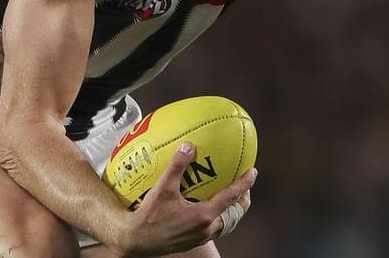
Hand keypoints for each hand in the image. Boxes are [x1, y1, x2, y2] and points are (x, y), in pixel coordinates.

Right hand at [118, 143, 256, 256]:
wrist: (136, 241)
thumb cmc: (149, 216)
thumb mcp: (163, 188)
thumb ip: (177, 165)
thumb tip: (189, 146)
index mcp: (204, 215)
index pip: (231, 196)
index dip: (244, 183)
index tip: (252, 172)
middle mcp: (206, 228)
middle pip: (233, 214)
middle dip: (241, 200)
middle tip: (243, 187)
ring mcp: (200, 237)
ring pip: (223, 223)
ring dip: (228, 210)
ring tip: (226, 197)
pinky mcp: (192, 242)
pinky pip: (211, 229)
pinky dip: (215, 217)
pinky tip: (203, 209)